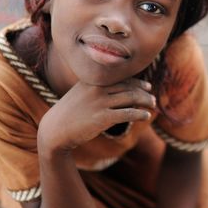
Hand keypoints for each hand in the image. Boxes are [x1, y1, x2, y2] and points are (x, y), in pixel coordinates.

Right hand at [38, 78, 155, 153]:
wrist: (54, 130)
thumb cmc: (69, 113)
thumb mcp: (80, 94)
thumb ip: (97, 89)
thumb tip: (118, 89)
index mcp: (93, 80)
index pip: (121, 78)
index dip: (137, 82)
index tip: (148, 86)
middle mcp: (97, 88)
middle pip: (128, 87)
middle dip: (144, 93)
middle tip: (153, 99)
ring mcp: (99, 102)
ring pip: (130, 98)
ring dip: (145, 102)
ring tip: (152, 106)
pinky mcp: (102, 117)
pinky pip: (127, 113)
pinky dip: (139, 114)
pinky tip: (146, 116)